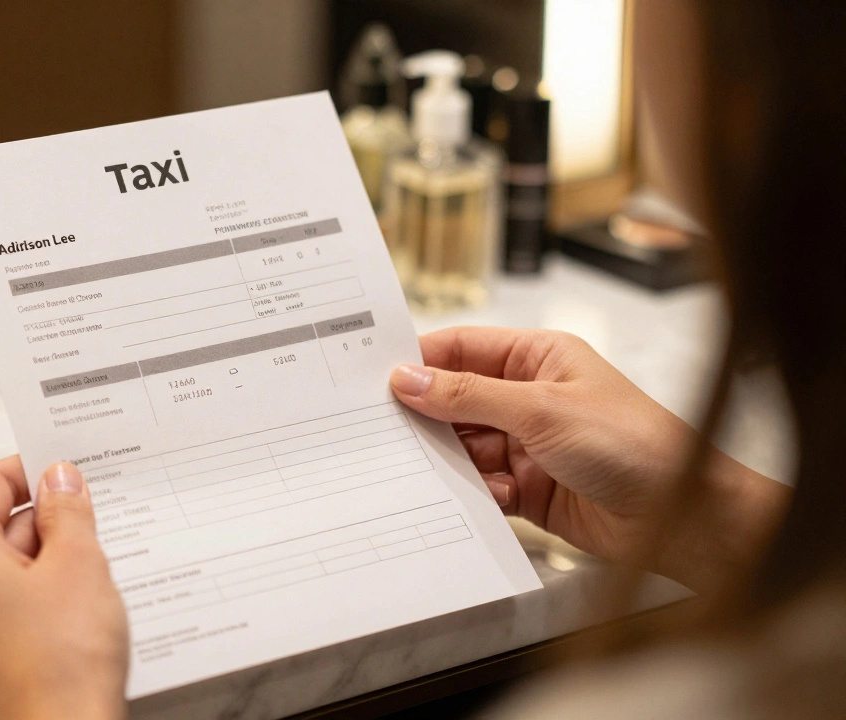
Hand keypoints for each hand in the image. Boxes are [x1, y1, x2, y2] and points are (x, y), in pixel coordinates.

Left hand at [0, 458, 128, 719]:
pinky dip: (45, 591)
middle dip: (49, 517)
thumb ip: (66, 511)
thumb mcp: (78, 564)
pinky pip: (11, 601)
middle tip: (100, 513)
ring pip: (7, 565)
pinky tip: (86, 598)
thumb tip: (58, 477)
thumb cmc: (63, 658)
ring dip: (52, 556)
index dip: (34, 468)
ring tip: (101, 561)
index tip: (74, 466)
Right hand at [390, 327, 787, 591]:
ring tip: (443, 468)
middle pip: (456, 400)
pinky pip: (481, 485)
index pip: (464, 348)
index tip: (379, 377)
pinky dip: (476, 492)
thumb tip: (410, 378)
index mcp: (539, 358)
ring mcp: (528, 444)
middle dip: (430, 416)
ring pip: (464, 446)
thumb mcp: (541, 409)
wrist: (680, 517)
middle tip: (392, 429)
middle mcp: (530, 397)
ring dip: (453, 460)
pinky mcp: (528, 488)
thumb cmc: (636, 446)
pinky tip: (490, 496)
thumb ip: (468, 394)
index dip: (422, 360)